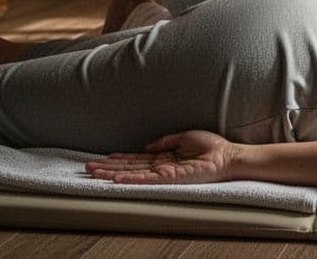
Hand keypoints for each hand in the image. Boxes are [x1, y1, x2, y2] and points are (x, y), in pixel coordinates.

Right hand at [86, 130, 234, 184]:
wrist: (228, 156)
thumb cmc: (212, 147)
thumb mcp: (184, 137)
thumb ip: (165, 142)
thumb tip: (146, 146)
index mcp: (164, 158)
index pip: (137, 160)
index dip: (120, 159)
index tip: (104, 158)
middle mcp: (161, 167)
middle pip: (130, 168)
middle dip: (109, 167)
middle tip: (89, 167)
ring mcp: (164, 174)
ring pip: (133, 174)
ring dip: (113, 173)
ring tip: (95, 173)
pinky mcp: (170, 178)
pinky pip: (146, 179)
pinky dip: (130, 179)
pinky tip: (115, 179)